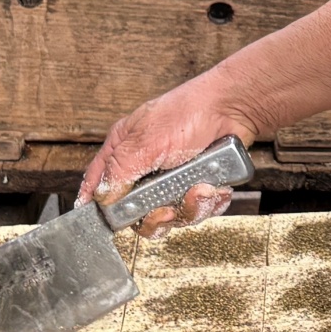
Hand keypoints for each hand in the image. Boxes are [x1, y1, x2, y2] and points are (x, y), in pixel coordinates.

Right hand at [78, 80, 252, 236]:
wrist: (234, 109)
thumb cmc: (188, 113)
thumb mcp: (146, 142)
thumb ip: (120, 170)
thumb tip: (102, 196)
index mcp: (124, 150)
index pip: (98, 181)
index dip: (95, 203)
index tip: (99, 222)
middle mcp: (145, 167)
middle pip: (136, 212)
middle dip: (156, 217)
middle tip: (167, 211)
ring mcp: (172, 180)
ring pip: (171, 215)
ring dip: (189, 208)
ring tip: (202, 189)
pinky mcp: (196, 186)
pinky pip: (196, 211)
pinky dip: (208, 203)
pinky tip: (215, 187)